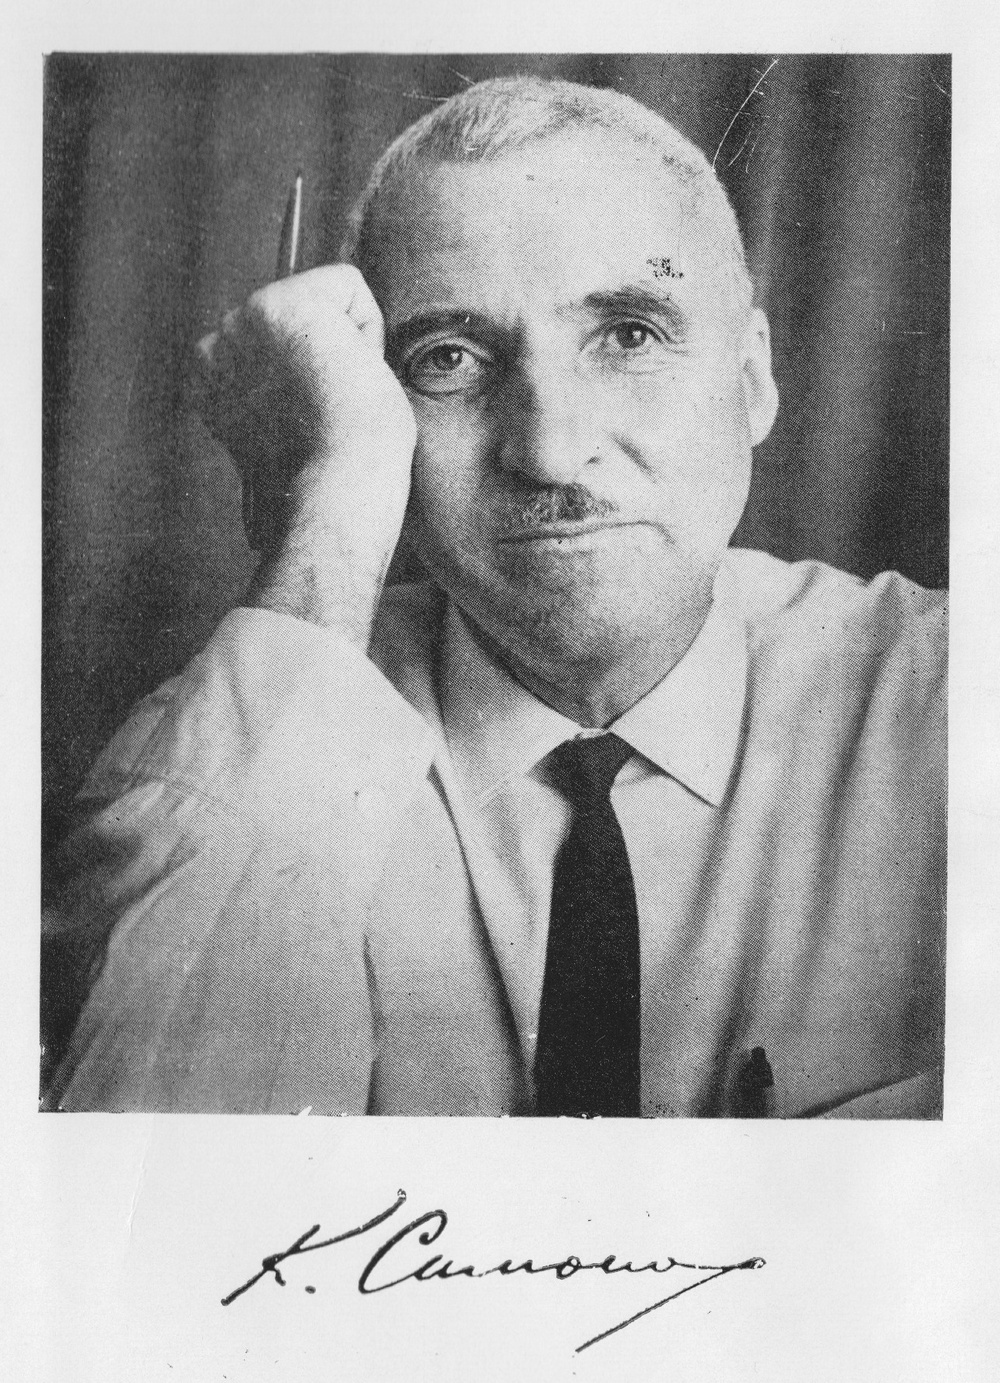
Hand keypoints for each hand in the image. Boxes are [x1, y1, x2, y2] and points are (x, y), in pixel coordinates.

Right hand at [196, 264, 416, 645]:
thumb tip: (298, 404)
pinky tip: (350, 370)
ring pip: (324, 302)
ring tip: (337, 396)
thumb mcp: (289, 426)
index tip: (312, 422)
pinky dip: (367, 326)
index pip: (282, 344)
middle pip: (303, 319)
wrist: (338, 484)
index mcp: (215, 381)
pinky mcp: (279, 304)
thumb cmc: (331, 475)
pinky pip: (347, 284)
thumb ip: (277, 393)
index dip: (314, 378)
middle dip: (325, 355)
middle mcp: (218, 345)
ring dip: (344, 345)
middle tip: (328, 412)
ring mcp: (243, 320)